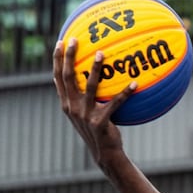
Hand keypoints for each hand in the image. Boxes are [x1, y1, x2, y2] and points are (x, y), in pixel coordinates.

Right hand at [52, 38, 135, 165]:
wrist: (104, 153)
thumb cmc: (97, 129)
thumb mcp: (84, 113)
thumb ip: (82, 96)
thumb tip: (85, 75)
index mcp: (67, 104)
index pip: (58, 78)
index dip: (57, 60)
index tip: (60, 42)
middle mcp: (72, 107)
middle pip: (67, 77)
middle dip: (68, 57)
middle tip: (74, 39)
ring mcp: (85, 114)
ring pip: (89, 86)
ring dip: (94, 68)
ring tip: (101, 53)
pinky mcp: (100, 121)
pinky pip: (115, 103)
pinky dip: (125, 92)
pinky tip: (135, 83)